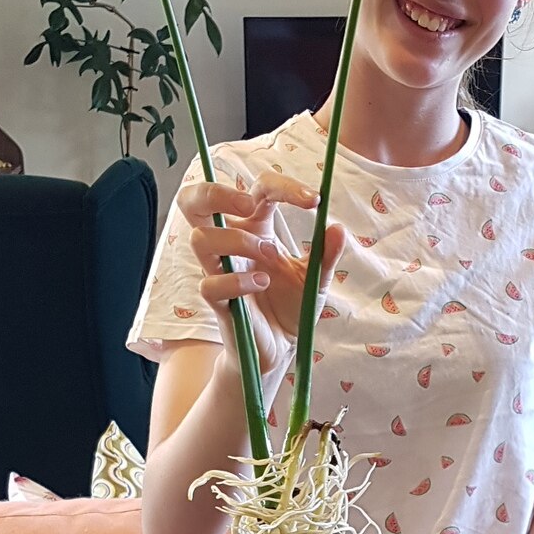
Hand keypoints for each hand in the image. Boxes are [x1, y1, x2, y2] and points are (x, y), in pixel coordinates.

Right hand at [177, 173, 346, 377]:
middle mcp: (231, 244)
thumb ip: (326, 254)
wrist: (282, 346)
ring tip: (267, 256)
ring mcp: (220, 271)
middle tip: (249, 204)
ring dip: (236, 241)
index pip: (257, 190)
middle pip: (195, 201)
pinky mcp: (217, 300)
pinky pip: (210, 283)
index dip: (283, 187)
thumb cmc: (292, 305)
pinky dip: (237, 280)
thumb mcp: (316, 277)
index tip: (314, 201)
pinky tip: (262, 284)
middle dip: (215, 192)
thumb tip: (338, 228)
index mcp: (255, 228)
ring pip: (199, 238)